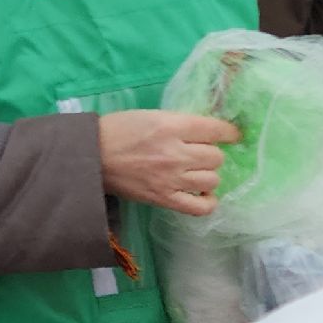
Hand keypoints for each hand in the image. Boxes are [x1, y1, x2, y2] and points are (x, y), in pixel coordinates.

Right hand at [97, 110, 240, 216]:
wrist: (92, 155)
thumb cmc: (120, 130)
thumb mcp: (152, 115)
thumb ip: (180, 123)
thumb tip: (210, 133)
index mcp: (171, 126)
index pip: (216, 130)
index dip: (229, 133)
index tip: (231, 135)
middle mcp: (175, 153)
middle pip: (216, 157)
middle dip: (209, 154)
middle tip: (196, 153)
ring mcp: (171, 179)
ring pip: (212, 179)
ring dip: (206, 175)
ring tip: (194, 172)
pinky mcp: (165, 199)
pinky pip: (201, 207)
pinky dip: (207, 201)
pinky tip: (201, 194)